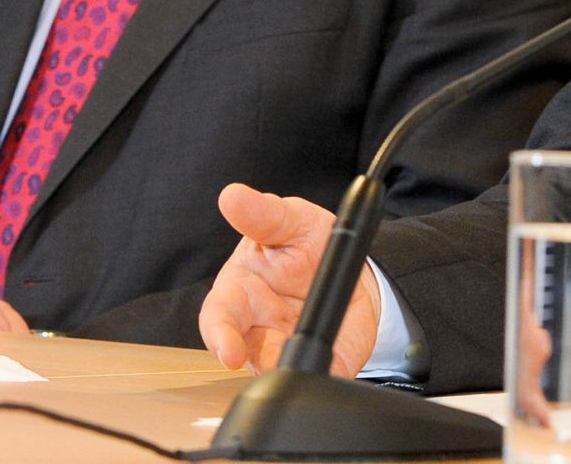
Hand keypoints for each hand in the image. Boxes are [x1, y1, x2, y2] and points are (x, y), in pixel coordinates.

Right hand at [199, 183, 379, 375]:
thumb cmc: (307, 242)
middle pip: (238, 352)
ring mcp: (283, 348)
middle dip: (247, 360)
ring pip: (275, 369)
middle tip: (257, 363)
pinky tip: (333, 362)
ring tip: (304, 351)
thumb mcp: (292, 220)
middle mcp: (254, 326)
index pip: (218, 317)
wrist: (352, 269)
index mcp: (240, 291)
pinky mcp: (316, 362)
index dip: (219, 336)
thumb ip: (264, 213)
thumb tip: (232, 196)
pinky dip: (327, 371)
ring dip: (286, 365)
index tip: (228, 351)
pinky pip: (317, 373)